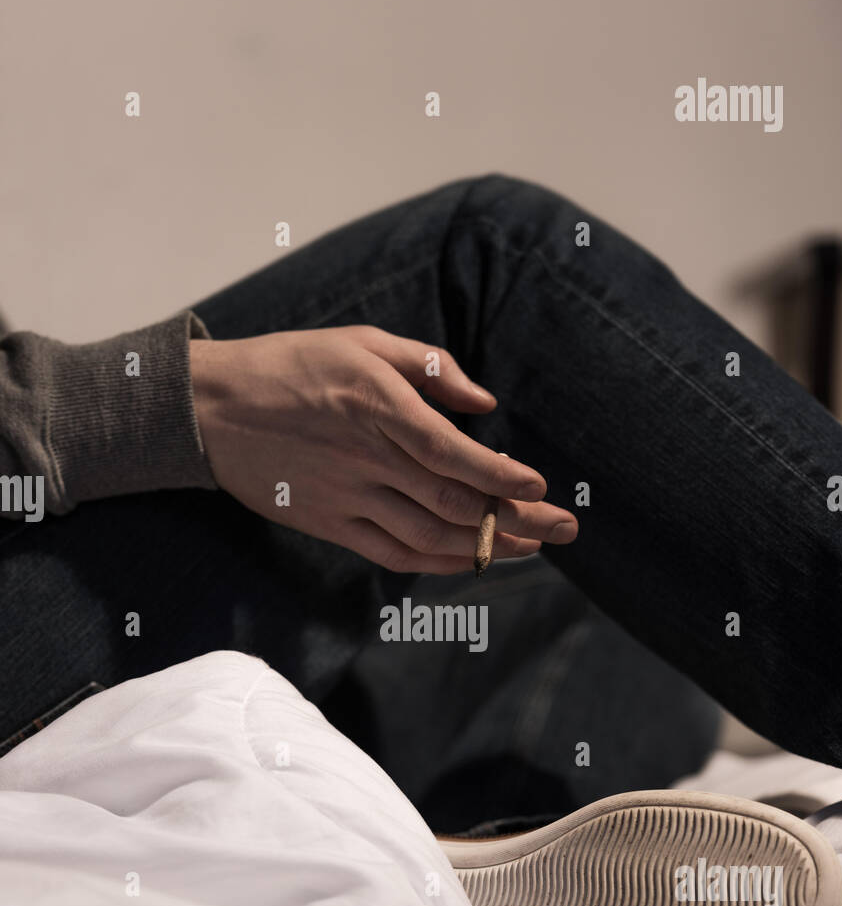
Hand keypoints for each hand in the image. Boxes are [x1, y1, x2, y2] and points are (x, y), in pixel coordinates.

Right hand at [190, 325, 577, 574]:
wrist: (212, 409)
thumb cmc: (291, 364)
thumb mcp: (361, 342)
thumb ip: (430, 367)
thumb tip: (485, 404)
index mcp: (378, 407)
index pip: (455, 454)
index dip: (504, 478)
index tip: (541, 488)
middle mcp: (368, 458)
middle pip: (455, 504)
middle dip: (517, 521)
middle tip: (564, 530)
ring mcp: (348, 498)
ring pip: (431, 537)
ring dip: (487, 549)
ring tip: (531, 549)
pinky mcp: (330, 524)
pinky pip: (392, 554)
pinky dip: (437, 563)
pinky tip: (470, 561)